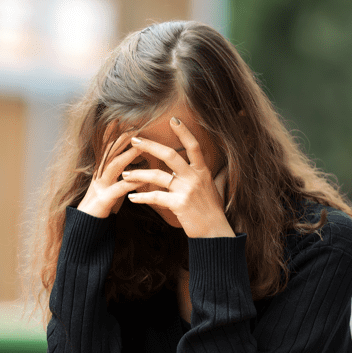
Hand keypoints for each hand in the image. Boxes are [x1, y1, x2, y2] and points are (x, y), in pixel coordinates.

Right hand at [77, 129, 143, 217]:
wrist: (86, 224)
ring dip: (127, 156)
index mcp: (101, 169)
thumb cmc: (103, 204)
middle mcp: (99, 174)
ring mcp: (100, 186)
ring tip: (141, 148)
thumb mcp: (111, 184)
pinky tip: (142, 179)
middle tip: (135, 126)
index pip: (107, 147)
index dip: (113, 133)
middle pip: (110, 151)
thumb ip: (121, 173)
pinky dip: (131, 183)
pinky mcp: (104, 199)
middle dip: (121, 138)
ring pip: (114, 167)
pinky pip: (119, 189)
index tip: (123, 119)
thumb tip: (137, 163)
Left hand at [123, 117, 234, 237]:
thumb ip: (220, 176)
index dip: (184, 131)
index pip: (194, 146)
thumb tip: (226, 167)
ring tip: (125, 174)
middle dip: (150, 146)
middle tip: (134, 140)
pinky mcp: (178, 204)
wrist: (215, 233)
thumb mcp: (218, 189)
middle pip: (170, 154)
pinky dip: (141, 197)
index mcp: (202, 171)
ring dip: (138, 174)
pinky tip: (131, 198)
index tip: (173, 119)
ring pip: (158, 175)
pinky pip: (155, 197)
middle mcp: (194, 177)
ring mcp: (186, 190)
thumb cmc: (214, 211)